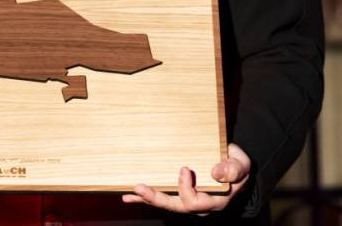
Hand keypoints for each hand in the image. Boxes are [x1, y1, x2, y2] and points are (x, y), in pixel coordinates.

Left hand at [122, 143, 250, 214]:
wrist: (231, 166)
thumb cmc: (235, 164)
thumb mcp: (241, 164)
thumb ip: (234, 169)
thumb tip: (216, 173)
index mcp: (214, 199)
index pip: (196, 201)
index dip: (186, 188)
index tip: (184, 168)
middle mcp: (199, 204)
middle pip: (176, 206)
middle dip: (156, 198)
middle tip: (139, 188)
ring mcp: (187, 200)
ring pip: (166, 204)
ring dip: (146, 199)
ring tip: (129, 194)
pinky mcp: (178, 194)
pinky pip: (161, 198)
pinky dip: (144, 198)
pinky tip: (129, 196)